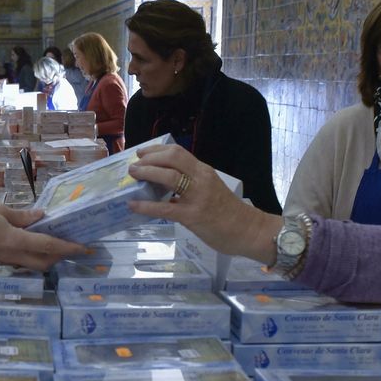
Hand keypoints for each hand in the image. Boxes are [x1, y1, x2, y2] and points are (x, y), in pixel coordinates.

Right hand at [0, 199, 83, 269]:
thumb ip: (22, 215)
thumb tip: (42, 217)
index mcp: (14, 242)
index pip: (49, 247)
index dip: (69, 248)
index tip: (85, 248)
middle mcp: (12, 256)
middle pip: (44, 262)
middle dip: (61, 256)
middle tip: (72, 244)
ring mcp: (3, 260)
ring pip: (33, 264)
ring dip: (47, 256)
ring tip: (55, 242)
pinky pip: (21, 260)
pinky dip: (33, 254)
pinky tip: (33, 241)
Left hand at [126, 145, 280, 261]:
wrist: (248, 231)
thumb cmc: (228, 212)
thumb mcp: (210, 189)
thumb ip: (190, 184)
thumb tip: (162, 184)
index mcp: (204, 171)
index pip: (178, 152)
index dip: (156, 150)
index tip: (141, 153)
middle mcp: (201, 179)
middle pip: (172, 159)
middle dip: (148, 159)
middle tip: (133, 166)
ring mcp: (197, 197)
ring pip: (169, 177)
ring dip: (146, 173)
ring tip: (132, 176)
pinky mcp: (193, 216)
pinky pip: (165, 208)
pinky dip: (146, 206)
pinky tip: (133, 206)